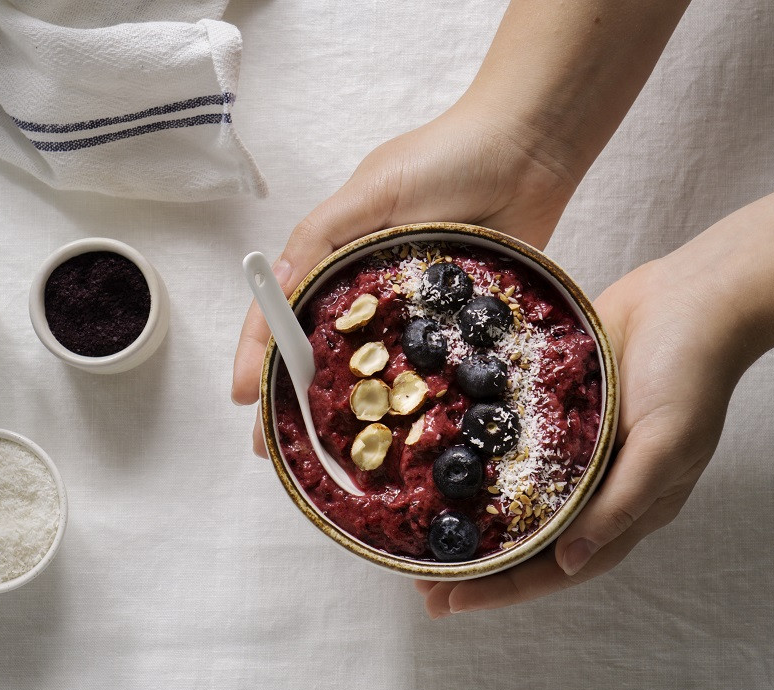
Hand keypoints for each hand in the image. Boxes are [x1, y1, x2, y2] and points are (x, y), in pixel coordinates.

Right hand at [231, 98, 582, 454]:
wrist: (529, 149)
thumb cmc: (445, 158)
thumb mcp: (371, 191)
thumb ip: (320, 237)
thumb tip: (273, 286)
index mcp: (336, 257)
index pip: (283, 312)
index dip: (258, 354)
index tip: (244, 397)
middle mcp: (367, 290)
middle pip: (319, 352)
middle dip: (291, 398)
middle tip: (275, 448)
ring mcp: (411, 312)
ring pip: (370, 369)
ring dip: (348, 410)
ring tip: (326, 456)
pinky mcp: (457, 325)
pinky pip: (428, 368)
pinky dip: (411, 399)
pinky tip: (399, 434)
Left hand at [416, 256, 757, 617]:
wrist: (694, 295)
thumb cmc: (691, 372)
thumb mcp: (666, 444)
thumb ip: (620, 503)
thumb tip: (571, 562)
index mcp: (627, 506)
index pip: (559, 566)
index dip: (505, 588)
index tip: (451, 603)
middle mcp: (595, 487)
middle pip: (528, 542)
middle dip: (477, 568)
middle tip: (420, 586)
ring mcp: (574, 450)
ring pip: (513, 500)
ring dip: (470, 522)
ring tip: (419, 539)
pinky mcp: (555, 412)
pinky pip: (510, 449)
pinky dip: (477, 463)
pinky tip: (438, 468)